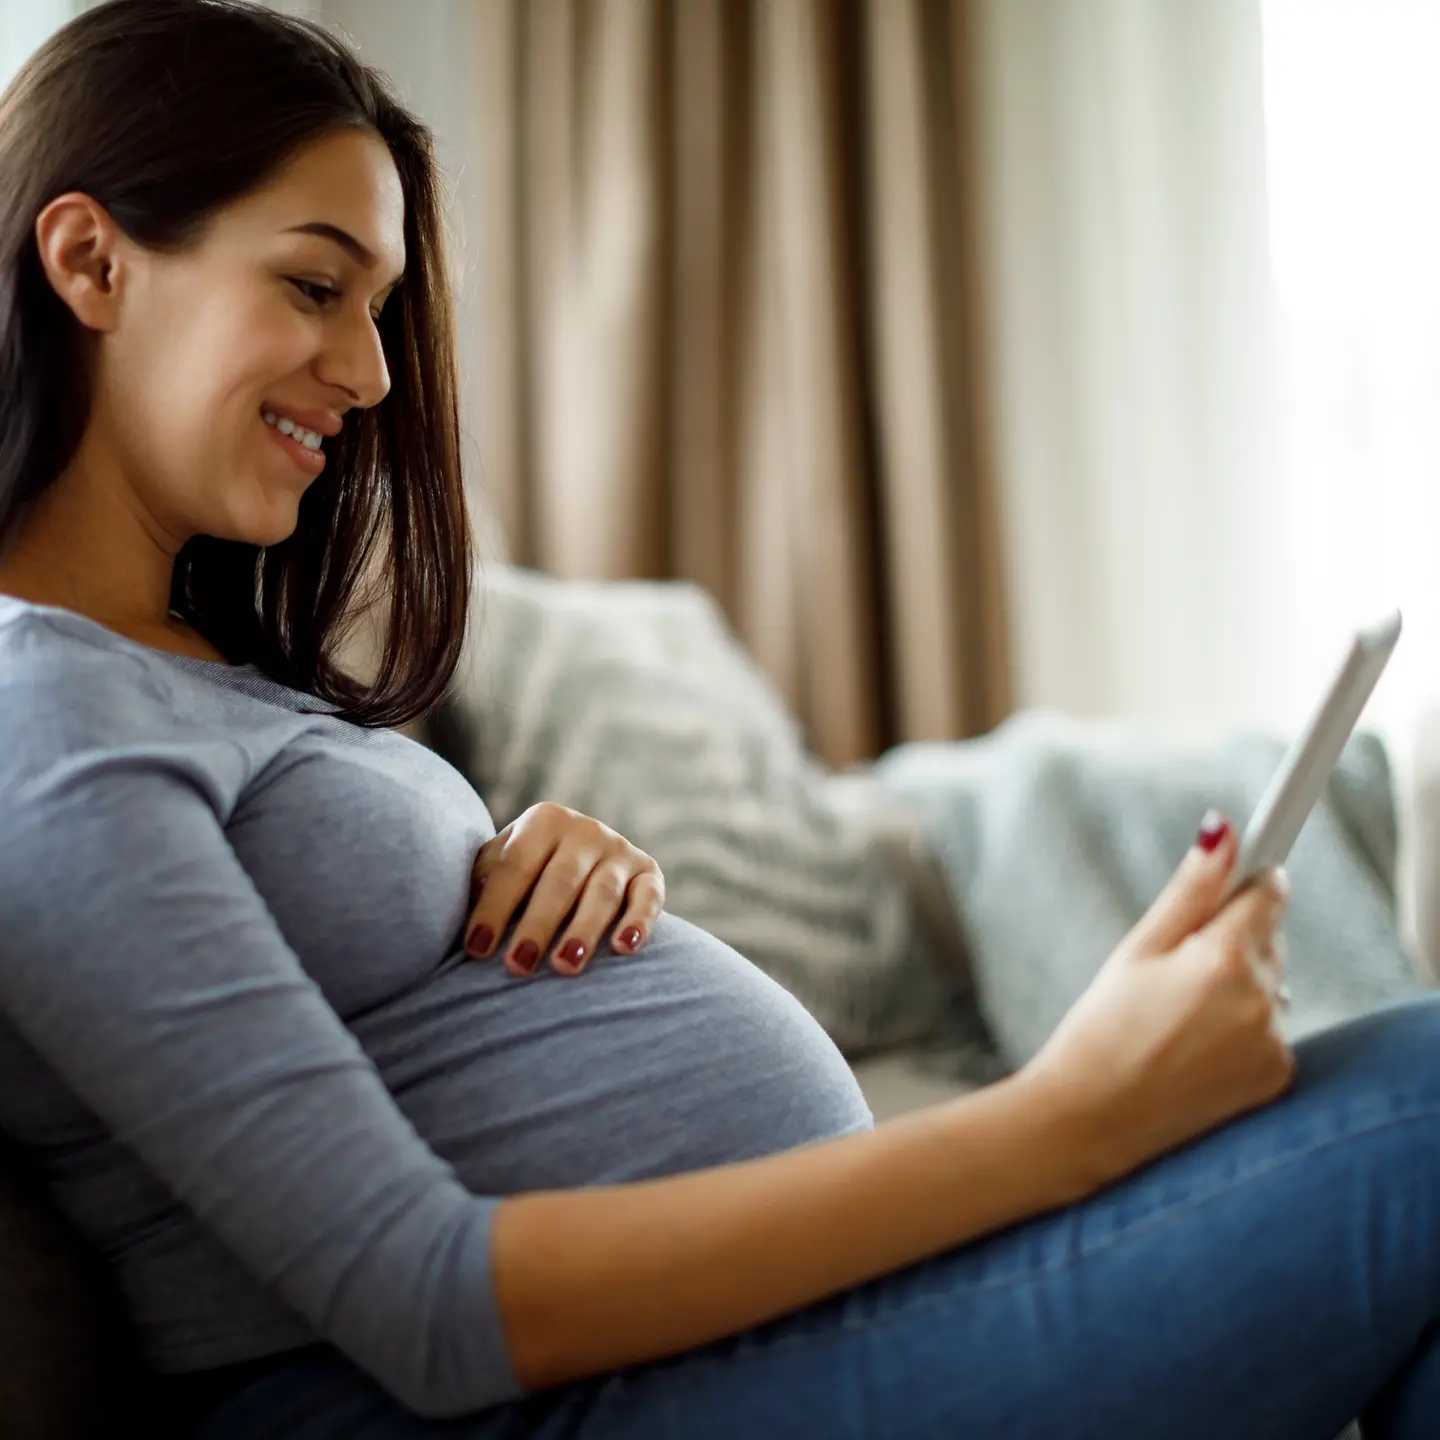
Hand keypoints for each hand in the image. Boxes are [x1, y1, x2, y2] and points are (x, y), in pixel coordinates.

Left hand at [463, 801, 665, 977]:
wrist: (575, 858)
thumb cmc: (523, 876)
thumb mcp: (498, 867)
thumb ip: (481, 884)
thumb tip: (443, 917)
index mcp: (543, 820)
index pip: (516, 865)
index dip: (495, 907)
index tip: (476, 949)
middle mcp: (585, 829)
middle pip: (560, 881)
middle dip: (537, 925)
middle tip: (518, 966)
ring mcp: (620, 849)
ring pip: (603, 892)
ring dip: (584, 930)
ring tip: (564, 966)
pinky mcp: (649, 872)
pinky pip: (649, 897)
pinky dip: (639, 922)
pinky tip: (623, 949)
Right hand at [1022, 810, 1293, 1186]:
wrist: (1091, 1121)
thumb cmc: (1101, 1028)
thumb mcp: (1137, 949)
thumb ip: (1189, 890)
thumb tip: (1222, 830)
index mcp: (1222, 958)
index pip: (1268, 891)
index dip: (1249, 881)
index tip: (1241, 872)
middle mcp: (1260, 1000)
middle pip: (1268, 939)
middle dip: (1232, 939)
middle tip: (1174, 967)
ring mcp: (1273, 1043)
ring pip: (1269, 986)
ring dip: (1239, 986)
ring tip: (1177, 1015)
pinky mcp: (1275, 1078)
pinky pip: (1270, 1031)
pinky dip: (1243, 1030)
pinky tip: (1194, 1047)